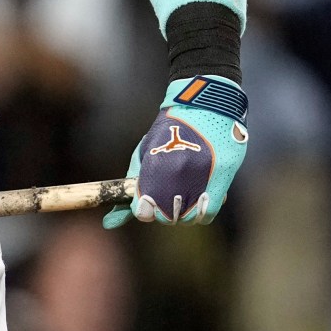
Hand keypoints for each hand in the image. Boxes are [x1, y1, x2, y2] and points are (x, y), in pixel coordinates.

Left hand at [107, 76, 248, 225]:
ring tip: (183, 198)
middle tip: (166, 200)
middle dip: (163, 214)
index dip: (144, 211)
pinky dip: (201, 213)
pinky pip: (208, 212)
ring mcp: (200, 174)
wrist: (204, 105)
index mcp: (153, 166)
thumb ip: (129, 190)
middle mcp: (176, 172)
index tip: (147, 203)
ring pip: (188, 218)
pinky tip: (198, 200)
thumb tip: (108, 224)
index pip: (143, 212)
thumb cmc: (168, 131)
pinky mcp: (222, 176)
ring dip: (183, 214)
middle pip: (166, 217)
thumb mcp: (143, 156)